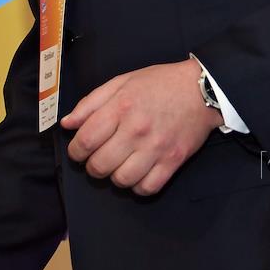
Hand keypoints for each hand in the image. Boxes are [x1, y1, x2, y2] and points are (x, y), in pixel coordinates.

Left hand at [60, 58, 223, 195]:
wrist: (201, 89)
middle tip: (97, 159)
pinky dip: (137, 186)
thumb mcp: (122, 81)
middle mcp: (137, 129)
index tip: (78, 151)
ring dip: (114, 177)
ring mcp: (156, 148)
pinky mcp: (173, 161)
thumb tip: (68, 124)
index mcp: (121, 106)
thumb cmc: (159, 83)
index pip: (86, 140)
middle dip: (92, 166)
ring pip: (122, 180)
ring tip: (117, 166)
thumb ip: (91, 102)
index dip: (76, 151)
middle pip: (100, 165)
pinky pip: (147, 188)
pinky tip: (137, 173)